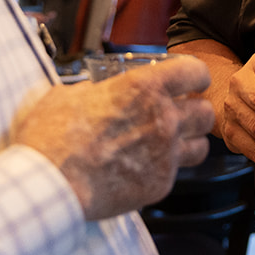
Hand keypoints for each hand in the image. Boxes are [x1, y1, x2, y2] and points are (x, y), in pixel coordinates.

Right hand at [11, 56, 214, 219]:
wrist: (49, 183)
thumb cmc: (53, 136)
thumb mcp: (68, 95)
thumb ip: (93, 90)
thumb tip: (94, 92)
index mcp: (143, 88)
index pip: (195, 71)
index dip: (194, 75)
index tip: (189, 81)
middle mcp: (163, 118)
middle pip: (206, 111)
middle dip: (195, 110)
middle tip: (180, 113)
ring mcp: (165, 154)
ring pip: (201, 145)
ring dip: (189, 141)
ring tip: (170, 143)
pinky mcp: (160, 183)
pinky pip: (176, 172)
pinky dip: (165, 169)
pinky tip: (144, 168)